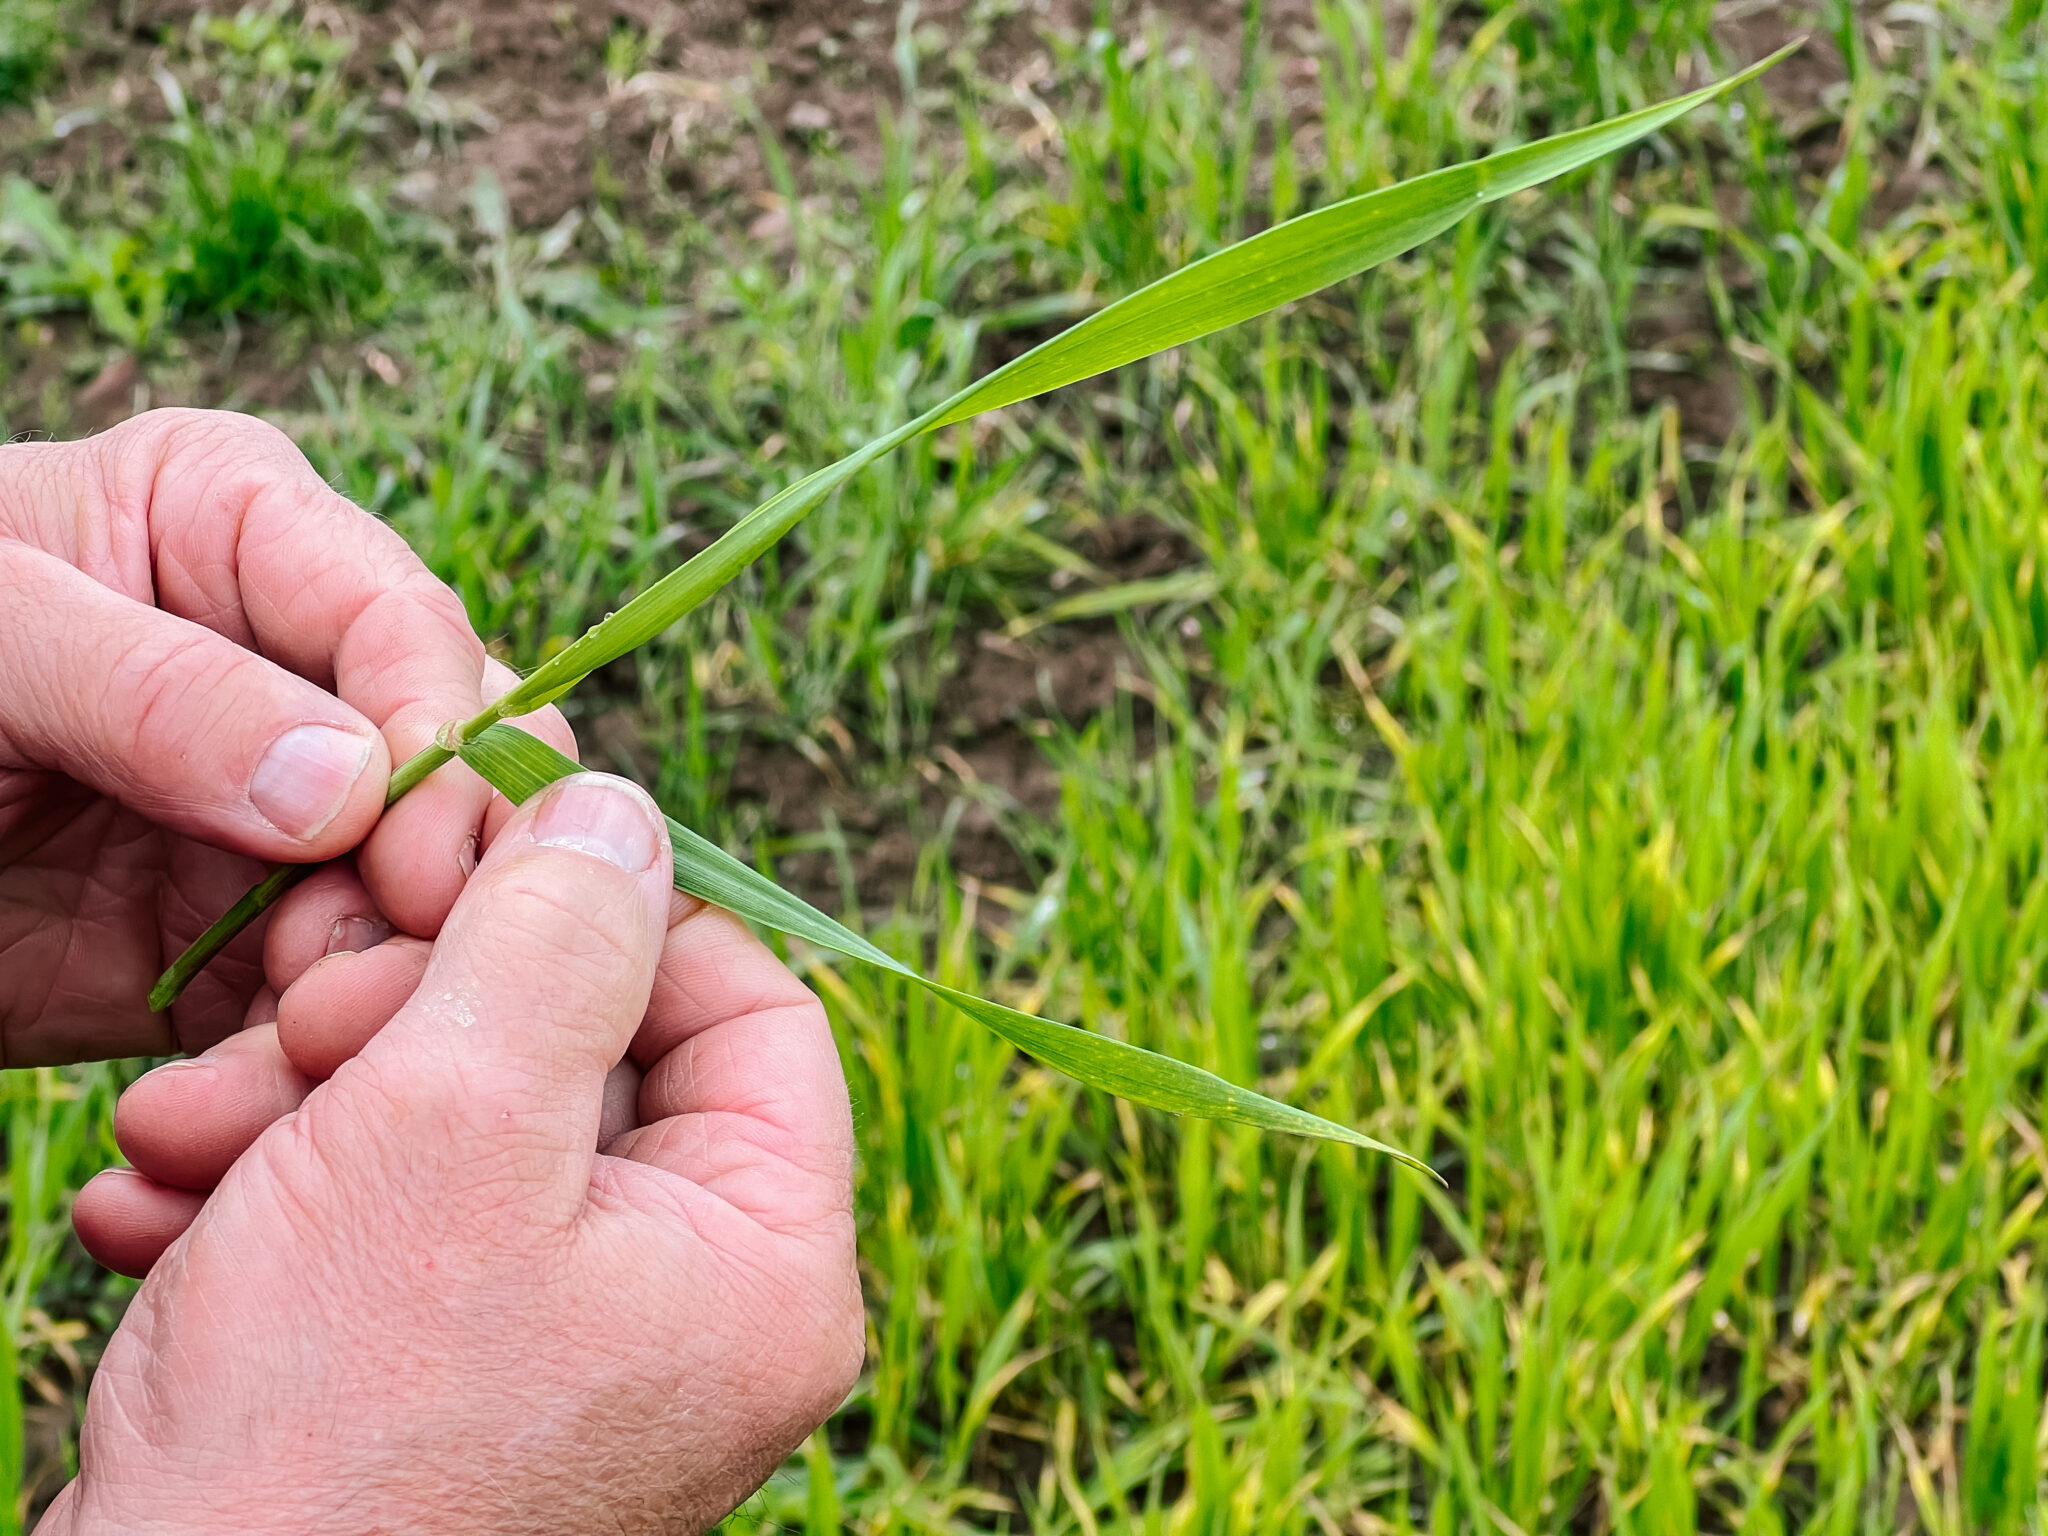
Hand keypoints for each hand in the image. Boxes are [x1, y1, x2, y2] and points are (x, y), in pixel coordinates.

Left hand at [0, 408, 536, 1063]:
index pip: (404, 623)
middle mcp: (293, 675)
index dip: (439, 734)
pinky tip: (267, 1092)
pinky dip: (323, 1057)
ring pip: (419, 900)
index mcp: (240, 536)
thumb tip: (357, 786)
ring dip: (391, 977)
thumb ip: (155, 690)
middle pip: (456, 768)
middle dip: (440, 871)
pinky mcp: (236, 951)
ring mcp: (277, 821)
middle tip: (379, 961)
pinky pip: (333, 1003)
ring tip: (304, 1040)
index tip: (414, 852)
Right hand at [53, 772, 862, 1532]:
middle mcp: (690, 1315)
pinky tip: (159, 1201)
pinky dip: (280, 1190)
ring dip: (312, 1097)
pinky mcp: (445, 1379)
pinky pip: (395, 1225)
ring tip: (180, 1123)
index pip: (750, 1009)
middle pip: (587, 1061)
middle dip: (410, 1016)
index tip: (468, 871)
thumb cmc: (326, 1426)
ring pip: (466, 1130)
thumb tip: (625, 814)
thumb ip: (557, 941)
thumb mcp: (453, 1127)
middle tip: (293, 1014)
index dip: (615, 914)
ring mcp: (568, 1352)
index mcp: (763, 1268)